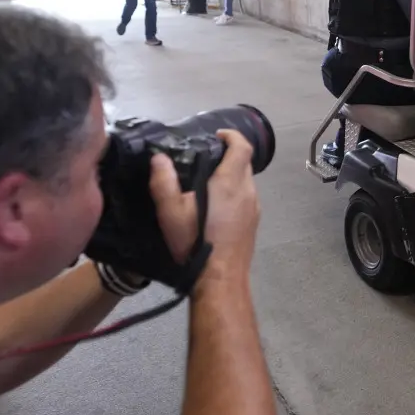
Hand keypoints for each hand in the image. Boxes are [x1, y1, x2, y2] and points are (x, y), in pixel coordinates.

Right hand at [147, 129, 259, 274]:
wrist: (221, 278)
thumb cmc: (197, 243)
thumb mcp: (171, 213)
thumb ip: (163, 182)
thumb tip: (159, 159)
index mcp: (230, 182)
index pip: (242, 147)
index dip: (232, 136)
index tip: (217, 136)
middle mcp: (247, 191)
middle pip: (245, 163)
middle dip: (229, 155)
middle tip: (207, 158)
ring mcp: (254, 208)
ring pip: (247, 181)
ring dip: (232, 175)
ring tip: (208, 182)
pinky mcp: (254, 223)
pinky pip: (247, 197)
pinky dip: (235, 192)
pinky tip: (218, 206)